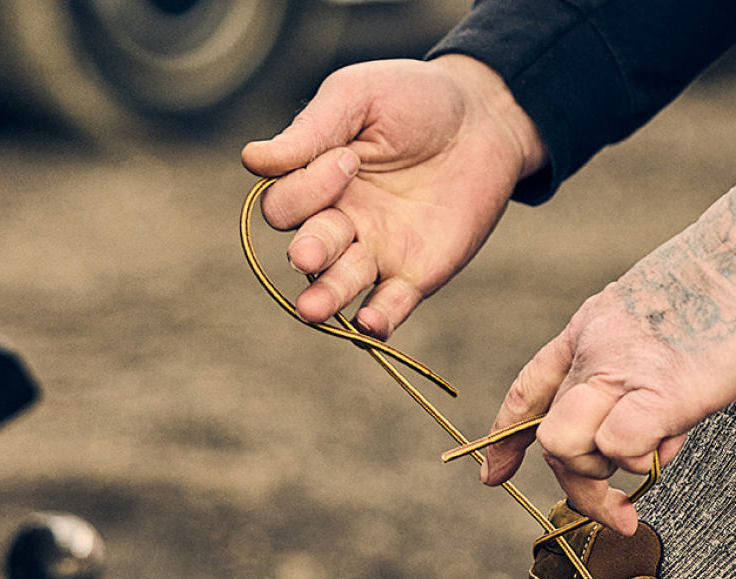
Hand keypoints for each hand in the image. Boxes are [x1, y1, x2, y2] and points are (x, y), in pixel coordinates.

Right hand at [242, 55, 547, 338]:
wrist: (484, 118)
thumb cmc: (413, 100)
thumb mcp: (357, 98)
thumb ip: (310, 131)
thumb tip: (251, 159)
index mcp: (315, 184)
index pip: (286, 204)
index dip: (306, 189)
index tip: (349, 158)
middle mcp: (339, 224)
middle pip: (307, 250)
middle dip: (307, 254)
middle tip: (308, 253)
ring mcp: (375, 254)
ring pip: (340, 285)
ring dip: (326, 297)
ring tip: (313, 310)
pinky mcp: (414, 275)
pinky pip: (390, 307)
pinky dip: (378, 320)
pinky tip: (369, 323)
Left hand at [481, 137, 735, 533]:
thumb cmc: (729, 286)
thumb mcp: (660, 328)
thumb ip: (637, 382)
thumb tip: (643, 445)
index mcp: (587, 330)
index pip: (528, 389)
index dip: (506, 439)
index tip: (494, 474)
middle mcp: (592, 353)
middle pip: (548, 439)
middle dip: (578, 484)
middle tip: (618, 507)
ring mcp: (620, 372)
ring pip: (565, 447)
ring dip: (606, 473)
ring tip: (657, 450)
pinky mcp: (659, 393)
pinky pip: (618, 447)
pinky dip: (642, 461)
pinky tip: (670, 439)